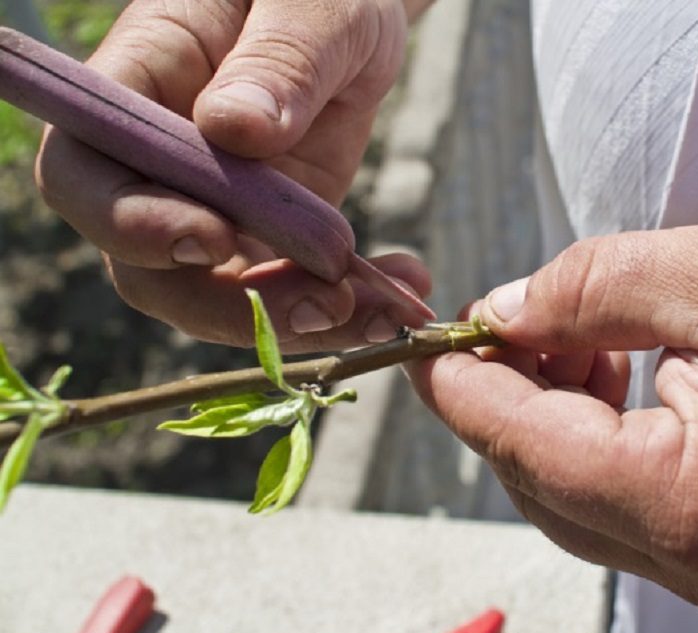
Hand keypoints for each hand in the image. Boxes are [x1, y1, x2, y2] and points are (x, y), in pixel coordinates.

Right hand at [35, 0, 428, 350]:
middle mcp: (162, 164)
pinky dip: (343, 308)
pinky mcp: (268, 236)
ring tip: (386, 311)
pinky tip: (398, 294)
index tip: (216, 240)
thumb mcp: (313, 4)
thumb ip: (278, 60)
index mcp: (139, 86)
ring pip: (223, 298)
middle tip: (330, 304)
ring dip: (300, 322)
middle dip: (236, 304)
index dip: (133, 224)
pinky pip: (286, 290)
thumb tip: (235, 129)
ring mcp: (214, 208)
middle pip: (150, 267)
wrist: (353, 14)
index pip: (86, 175)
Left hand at [407, 217, 697, 611]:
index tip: (422, 343)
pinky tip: (604, 373)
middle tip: (496, 320)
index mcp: (692, 501)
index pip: (529, 448)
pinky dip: (587, 438)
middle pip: (539, 481)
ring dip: (544, 414)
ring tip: (568, 334)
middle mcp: (694, 562)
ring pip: (569, 495)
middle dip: (502, 397)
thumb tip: (502, 312)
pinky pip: (613, 501)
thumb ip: (592, 289)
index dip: (462, 389)